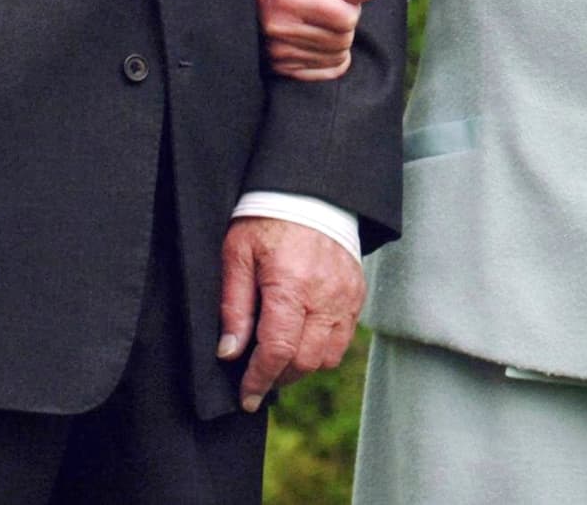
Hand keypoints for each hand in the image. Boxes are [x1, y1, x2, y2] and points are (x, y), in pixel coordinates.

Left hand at [216, 217, 364, 412]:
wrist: (309, 190)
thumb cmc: (267, 218)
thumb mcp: (237, 254)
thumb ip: (234, 306)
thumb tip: (229, 353)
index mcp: (290, 283)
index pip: (278, 351)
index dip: (259, 380)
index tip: (245, 397)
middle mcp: (324, 294)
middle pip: (305, 361)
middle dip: (278, 378)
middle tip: (258, 378)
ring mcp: (345, 294)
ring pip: (328, 357)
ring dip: (302, 366)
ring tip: (280, 357)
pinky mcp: (357, 292)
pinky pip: (344, 338)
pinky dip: (323, 348)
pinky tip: (303, 337)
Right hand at [255, 0, 377, 80]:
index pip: (346, 17)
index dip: (351, 7)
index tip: (340, 0)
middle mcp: (282, 28)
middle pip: (343, 38)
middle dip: (346, 25)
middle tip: (332, 12)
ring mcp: (279, 52)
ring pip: (337, 57)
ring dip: (340, 42)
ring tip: (324, 26)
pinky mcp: (280, 67)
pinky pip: (324, 73)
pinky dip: (332, 60)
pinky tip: (323, 44)